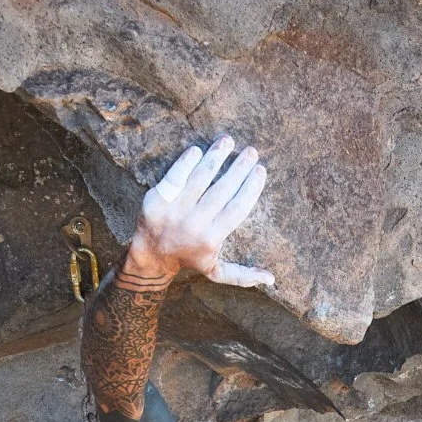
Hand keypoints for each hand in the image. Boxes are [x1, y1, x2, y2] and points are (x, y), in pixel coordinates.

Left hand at [125, 137, 274, 288]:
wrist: (150, 256)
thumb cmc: (188, 259)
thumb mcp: (215, 271)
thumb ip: (243, 275)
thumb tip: (272, 280)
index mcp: (212, 238)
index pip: (237, 208)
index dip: (251, 188)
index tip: (261, 170)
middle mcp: (194, 224)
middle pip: (222, 190)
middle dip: (239, 168)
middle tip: (251, 152)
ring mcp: (174, 211)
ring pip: (200, 179)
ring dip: (216, 157)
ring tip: (227, 141)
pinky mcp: (156, 200)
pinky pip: (175, 176)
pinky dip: (186, 162)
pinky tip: (199, 150)